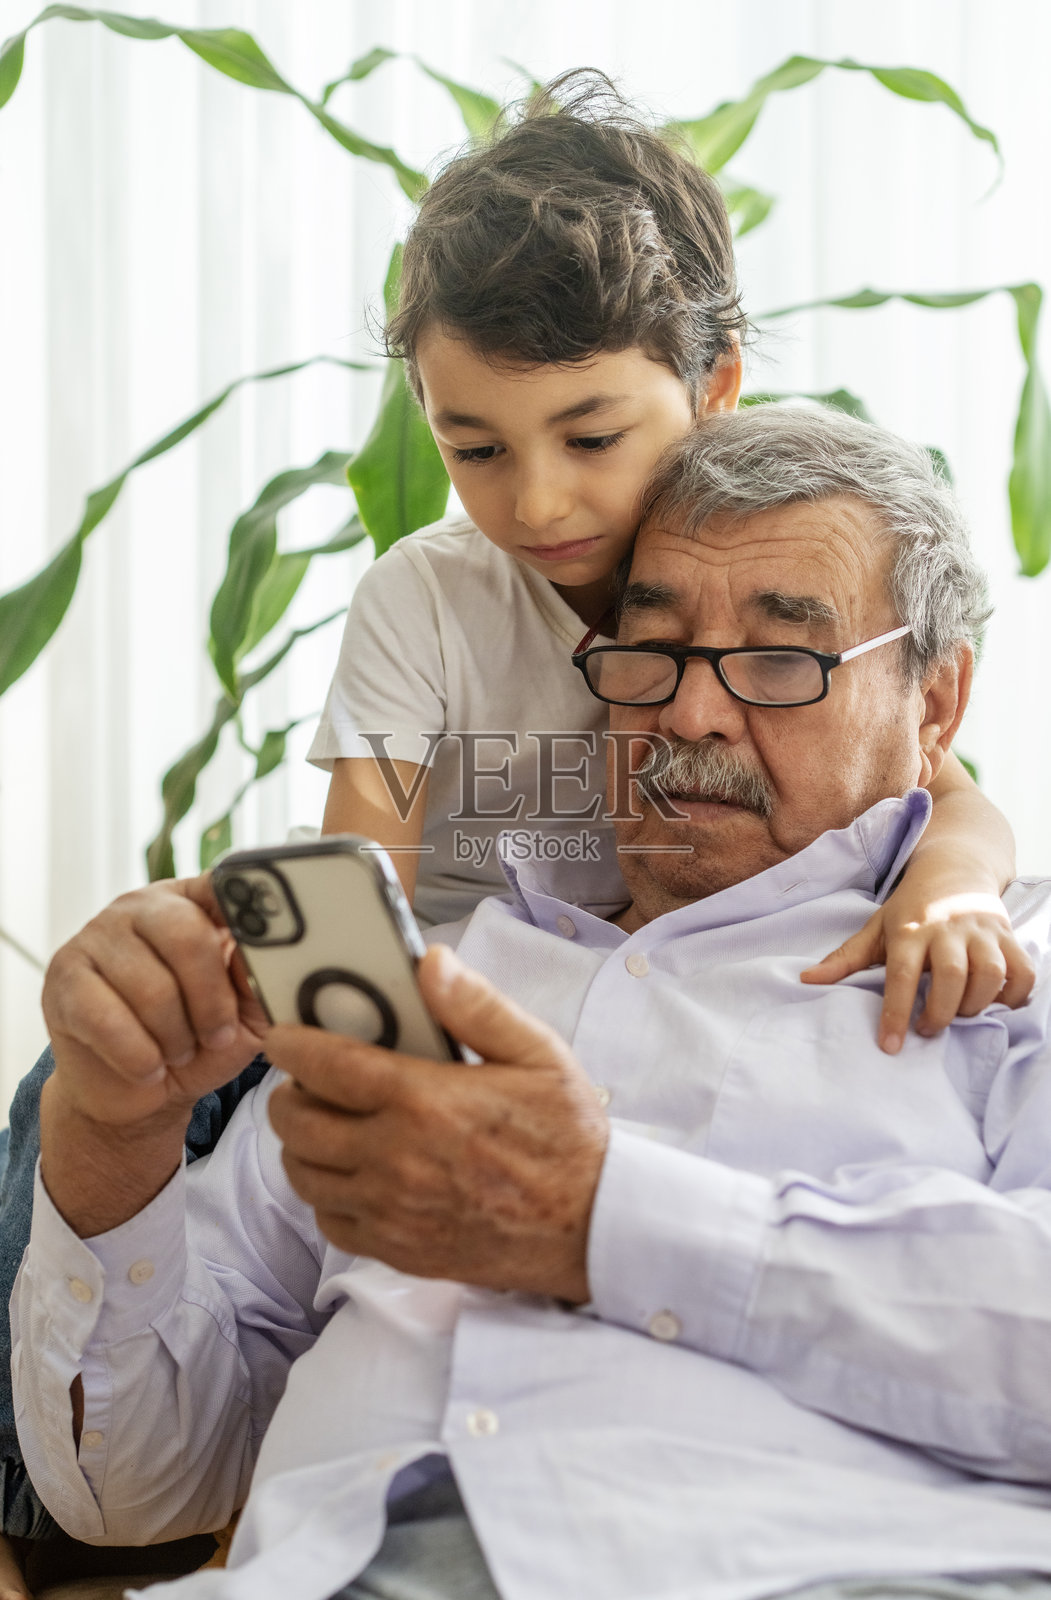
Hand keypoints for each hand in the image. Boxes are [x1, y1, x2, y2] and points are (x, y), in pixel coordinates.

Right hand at [43, 873, 268, 1130]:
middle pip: (187, 936)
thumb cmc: (197, 1043)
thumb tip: (276, 950)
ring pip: (150, 987)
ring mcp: (96, 936)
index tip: (267, 944)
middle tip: (216, 1035)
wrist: (135, 1092)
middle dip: (211, 1001)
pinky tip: (148, 1066)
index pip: (222, 886)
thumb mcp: (247, 1014)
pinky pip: (107, 1019)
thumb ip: (263, 978)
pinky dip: (139, 1056)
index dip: (247, 914)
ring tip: (178, 1051)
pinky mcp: (64, 977)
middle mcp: (140, 906)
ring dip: (175, 1037)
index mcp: (191, 901)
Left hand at [267, 945, 609, 1303]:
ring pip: (304, 1173)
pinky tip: (352, 1174)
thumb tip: (430, 961)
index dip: (292, 1045)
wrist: (592, 1227)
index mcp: (425, 1100)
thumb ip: (476, 1006)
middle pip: (298, 1122)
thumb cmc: (567, 1136)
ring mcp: (392, 1210)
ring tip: (325, 1124)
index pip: (326, 1065)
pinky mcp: (397, 1249)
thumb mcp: (538, 1054)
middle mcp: (396, 1158)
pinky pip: (330, 1220)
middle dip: (290, 1093)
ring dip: (302, 1144)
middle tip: (309, 1081)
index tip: (283, 1035)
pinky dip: (327, 1194)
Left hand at [801, 891, 1035, 1053]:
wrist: (955, 869)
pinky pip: (1022, 971)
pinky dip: (1014, 996)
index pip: (901, 975)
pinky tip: (995, 1005)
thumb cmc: (911, 908)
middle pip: (952, 977)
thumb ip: (845, 957)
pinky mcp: (1008, 936)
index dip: (896, 1013)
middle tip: (927, 1029)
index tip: (890, 1045)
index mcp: (910, 929)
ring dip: (976, 1005)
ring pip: (990, 974)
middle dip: (940, 1013)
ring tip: (959, 1015)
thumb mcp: (875, 927)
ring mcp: (982, 931)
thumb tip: (806, 980)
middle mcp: (948, 929)